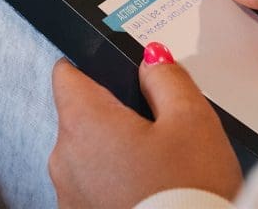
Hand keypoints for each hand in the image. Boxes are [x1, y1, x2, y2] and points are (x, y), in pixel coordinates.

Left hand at [49, 43, 242, 208]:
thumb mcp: (193, 121)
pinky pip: (95, 189)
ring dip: (118, 154)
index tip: (119, 70)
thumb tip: (152, 61)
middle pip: (82, 116)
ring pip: (90, 156)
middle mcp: (64, 159)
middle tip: (161, 126)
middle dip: (117, 115)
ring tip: (163, 166)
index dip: (94, 64)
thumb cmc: (185, 197)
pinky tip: (152, 192)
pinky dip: (118, 185)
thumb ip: (167, 79)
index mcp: (84, 123)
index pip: (67, 73)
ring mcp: (69, 196)